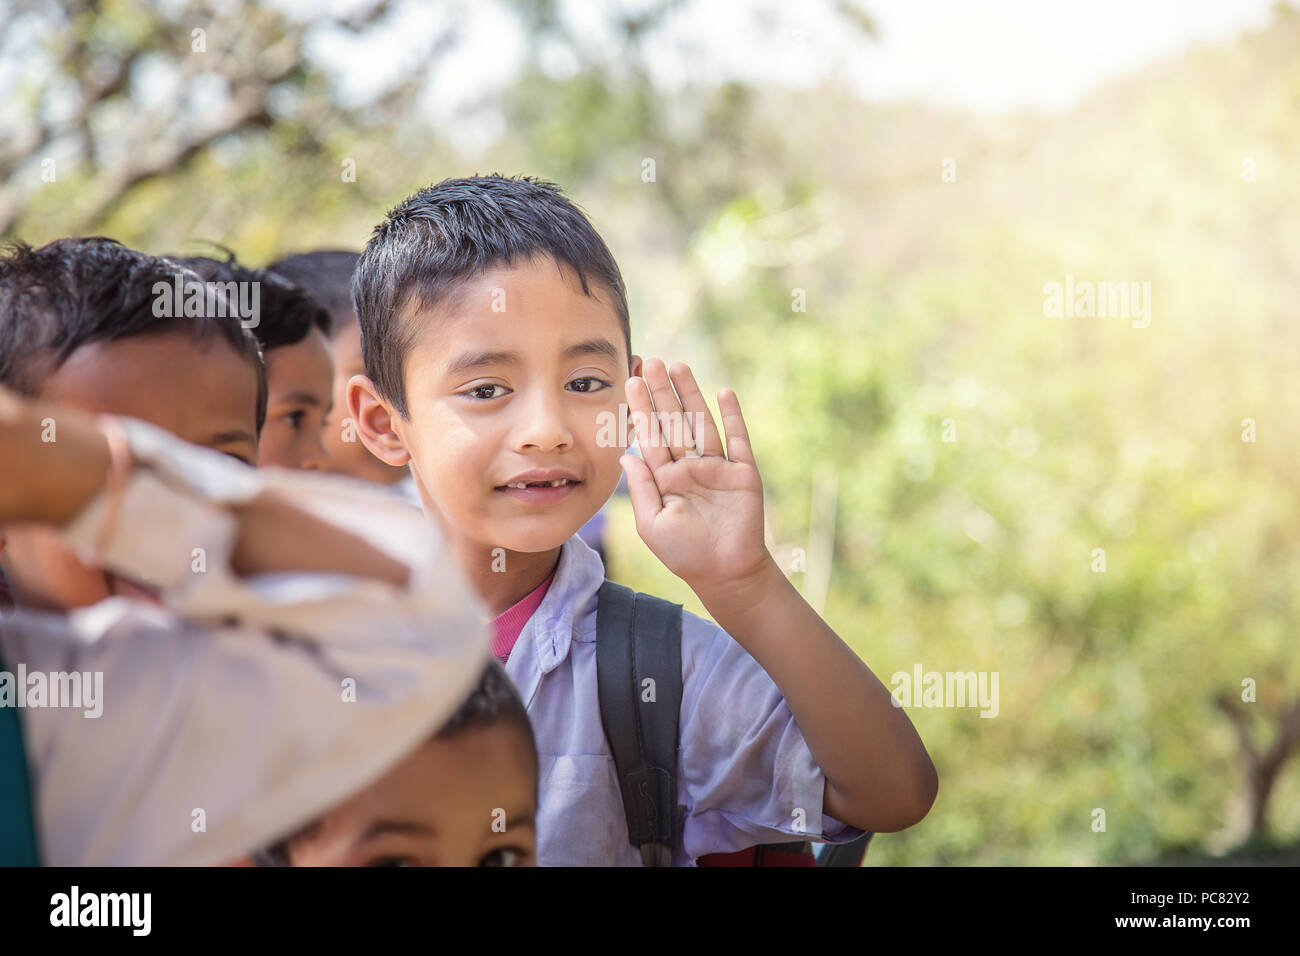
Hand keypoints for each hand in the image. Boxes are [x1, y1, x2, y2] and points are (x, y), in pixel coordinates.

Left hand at [620, 359, 774, 598]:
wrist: (726, 573)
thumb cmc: (685, 554)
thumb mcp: (652, 523)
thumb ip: (640, 488)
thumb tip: (625, 455)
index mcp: (665, 479)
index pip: (650, 436)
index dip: (640, 409)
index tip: (630, 381)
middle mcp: (689, 468)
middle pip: (673, 422)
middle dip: (661, 393)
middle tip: (651, 360)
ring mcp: (716, 468)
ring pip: (701, 423)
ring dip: (691, 395)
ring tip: (679, 366)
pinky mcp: (742, 472)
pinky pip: (737, 439)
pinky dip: (732, 416)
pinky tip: (723, 392)